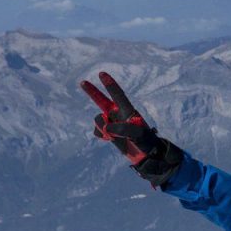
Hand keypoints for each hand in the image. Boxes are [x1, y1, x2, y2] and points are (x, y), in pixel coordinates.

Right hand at [80, 71, 180, 186]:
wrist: (147, 156)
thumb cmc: (146, 142)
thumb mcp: (138, 134)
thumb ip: (122, 128)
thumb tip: (107, 127)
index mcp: (128, 111)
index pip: (118, 95)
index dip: (110, 84)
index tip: (102, 74)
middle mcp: (119, 114)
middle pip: (102, 100)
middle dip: (92, 91)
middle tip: (83, 82)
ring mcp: (113, 123)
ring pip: (98, 119)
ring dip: (102, 127)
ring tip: (113, 135)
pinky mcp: (108, 133)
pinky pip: (97, 130)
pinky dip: (101, 134)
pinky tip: (110, 139)